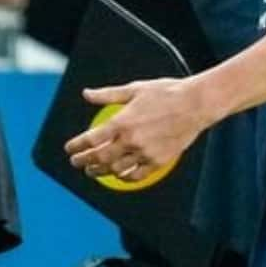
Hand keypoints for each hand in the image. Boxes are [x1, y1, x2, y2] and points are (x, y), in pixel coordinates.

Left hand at [64, 77, 213, 182]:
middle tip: (76, 162)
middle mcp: (131, 140)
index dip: (77, 146)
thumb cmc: (166, 93)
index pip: (91, 139)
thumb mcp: (133, 89)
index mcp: (122, 122)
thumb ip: (107, 95)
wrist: (195, 104)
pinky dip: (125, 177)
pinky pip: (137, 175)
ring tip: (93, 170)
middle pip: (99, 157)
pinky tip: (119, 175)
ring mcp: (145, 153)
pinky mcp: (159, 161)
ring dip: (101, 171)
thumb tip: (86, 94)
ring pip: (116, 169)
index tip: (70, 149)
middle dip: (84, 161)